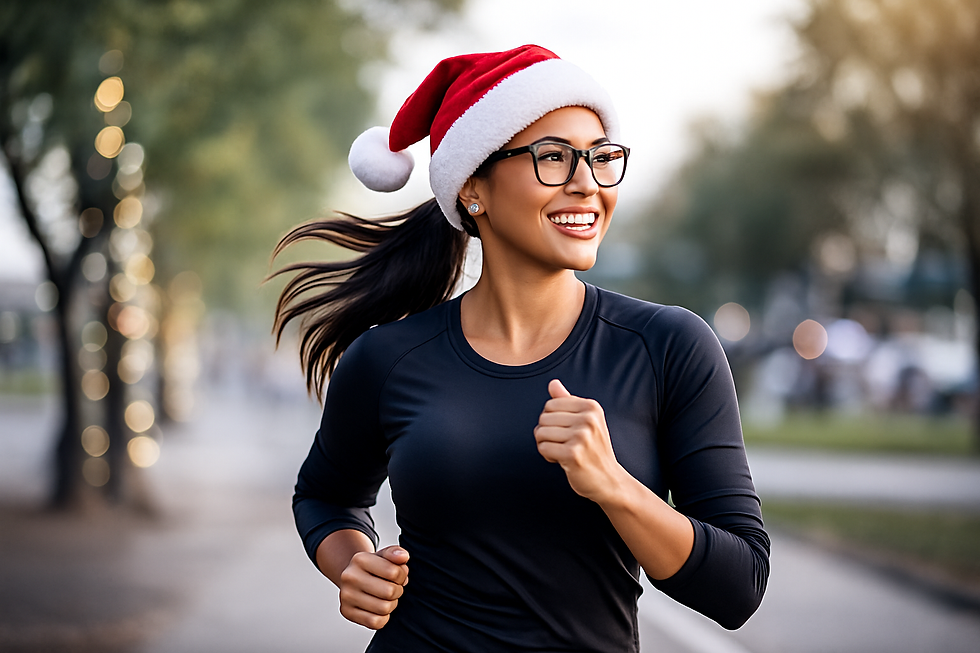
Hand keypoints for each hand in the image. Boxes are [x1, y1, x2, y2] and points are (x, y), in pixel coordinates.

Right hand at [338, 545, 409, 629]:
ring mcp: (346, 595)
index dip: (402, 575)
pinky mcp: (347, 611)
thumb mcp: (384, 555)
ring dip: (391, 604)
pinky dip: (383, 617)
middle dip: (397, 591)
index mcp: (360, 559)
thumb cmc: (373, 567)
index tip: (397, 575)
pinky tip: (379, 608)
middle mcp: (350, 577)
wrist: (352, 577)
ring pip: (384, 608)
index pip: (394, 572)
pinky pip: (375, 622)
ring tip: (386, 597)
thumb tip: (403, 557)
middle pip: (390, 592)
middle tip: (393, 587)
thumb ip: (396, 553)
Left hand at [534, 379, 623, 502]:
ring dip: (546, 445)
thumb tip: (553, 383)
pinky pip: (543, 447)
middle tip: (563, 444)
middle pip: (543, 417)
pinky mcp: (573, 454)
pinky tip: (561, 460)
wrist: (609, 480)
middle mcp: (588, 419)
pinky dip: (548, 456)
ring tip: (562, 452)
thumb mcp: (586, 421)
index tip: (565, 431)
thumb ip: (568, 401)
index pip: (550, 404)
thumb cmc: (594, 450)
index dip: (551, 420)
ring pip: (541, 432)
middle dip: (547, 433)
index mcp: (591, 407)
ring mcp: (581, 436)